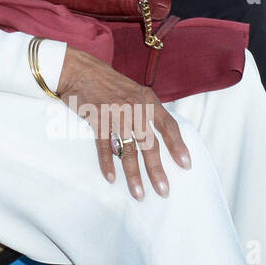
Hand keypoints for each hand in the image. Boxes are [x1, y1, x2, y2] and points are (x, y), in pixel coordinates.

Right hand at [55, 49, 190, 198]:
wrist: (79, 70)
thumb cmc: (107, 82)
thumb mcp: (134, 90)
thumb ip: (147, 110)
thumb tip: (158, 135)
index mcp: (147, 100)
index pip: (168, 125)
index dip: (178, 146)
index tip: (186, 165)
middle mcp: (134, 108)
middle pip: (150, 144)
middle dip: (157, 170)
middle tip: (163, 191)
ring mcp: (115, 114)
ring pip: (127, 150)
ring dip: (133, 174)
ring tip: (139, 194)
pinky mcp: (96, 119)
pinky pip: (104, 146)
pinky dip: (107, 163)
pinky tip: (111, 178)